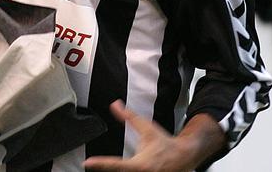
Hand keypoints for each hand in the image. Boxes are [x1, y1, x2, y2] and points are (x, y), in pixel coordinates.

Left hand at [84, 101, 205, 171]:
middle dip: (106, 170)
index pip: (115, 164)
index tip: (87, 162)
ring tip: (102, 168)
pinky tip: (119, 170)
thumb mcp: (147, 128)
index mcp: (139, 165)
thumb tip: (116, 105)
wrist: (184, 156)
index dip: (101, 164)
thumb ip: (129, 118)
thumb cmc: (164, 143)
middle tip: (92, 165)